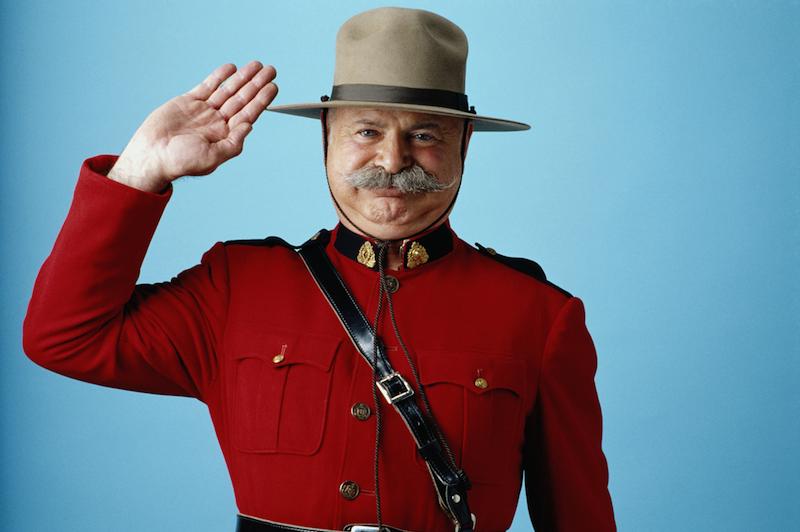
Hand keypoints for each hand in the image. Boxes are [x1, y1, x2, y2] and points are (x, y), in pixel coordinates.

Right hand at [108, 61, 277, 191]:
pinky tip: (231, 68)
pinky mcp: (188, 102)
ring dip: (242, 78)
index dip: (261, 100)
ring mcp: (203, 111)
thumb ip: (233, 143)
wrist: (151, 155)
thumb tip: (250, 126)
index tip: (273, 87)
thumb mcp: (212, 157)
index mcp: (225, 136)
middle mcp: (217, 122)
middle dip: (256, 84)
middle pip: (241, 99)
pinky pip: (207, 86)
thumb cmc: (179, 162)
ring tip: (256, 65)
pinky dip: (219, 77)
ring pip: (227, 90)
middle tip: (271, 70)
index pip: (248, 114)